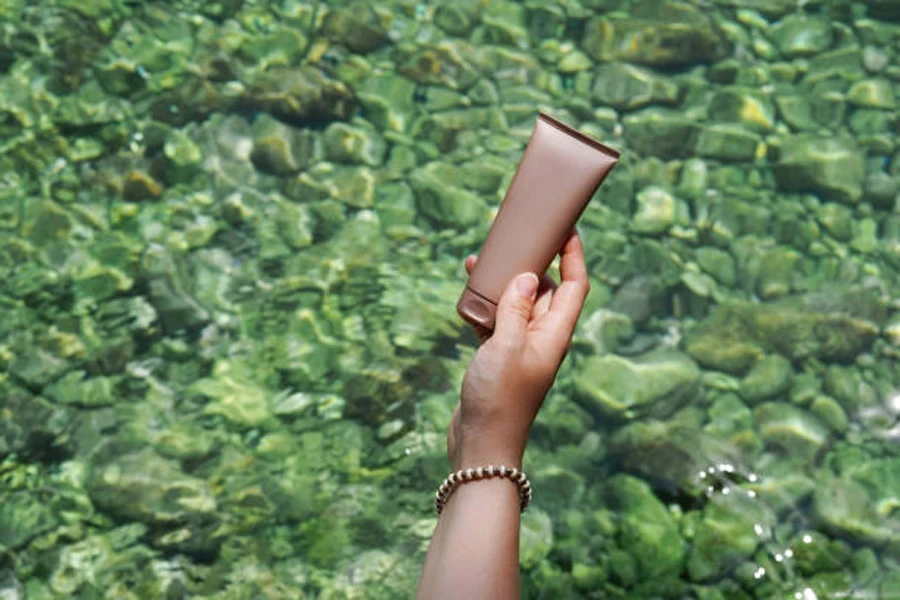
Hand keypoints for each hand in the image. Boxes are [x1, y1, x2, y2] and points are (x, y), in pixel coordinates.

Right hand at [448, 230, 589, 470]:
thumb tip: (528, 277)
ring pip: (517, 304)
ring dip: (503, 283)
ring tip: (480, 261)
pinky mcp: (499, 357)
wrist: (483, 443)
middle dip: (531, 263)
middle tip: (513, 239)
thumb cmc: (499, 398)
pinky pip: (497, 322)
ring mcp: (520, 347)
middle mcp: (542, 337)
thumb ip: (516, 309)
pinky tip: (468, 297)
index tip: (566, 228)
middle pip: (545, 290)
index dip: (574, 256)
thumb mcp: (506, 346)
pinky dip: (485, 307)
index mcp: (555, 334)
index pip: (575, 286)